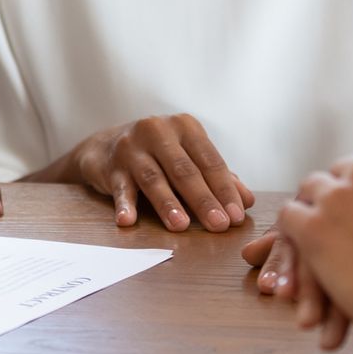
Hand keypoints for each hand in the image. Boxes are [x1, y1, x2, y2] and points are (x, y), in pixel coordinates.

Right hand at [66, 114, 252, 231]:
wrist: (106, 147)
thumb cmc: (158, 155)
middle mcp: (158, 130)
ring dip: (168, 203)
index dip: (224, 189)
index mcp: (185, 127)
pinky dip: (124, 204)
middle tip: (218, 224)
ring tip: (181, 226)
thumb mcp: (188, 159)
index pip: (210, 161)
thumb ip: (216, 178)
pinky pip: (120, 188)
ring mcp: (131, 147)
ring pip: (154, 178)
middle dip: (203, 199)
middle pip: (184, 170)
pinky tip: (128, 221)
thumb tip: (246, 201)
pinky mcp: (111, 165)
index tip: (236, 216)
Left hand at [242, 163, 352, 298]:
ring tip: (322, 235)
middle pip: (343, 171)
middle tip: (344, 223)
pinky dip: (294, 231)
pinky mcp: (312, 223)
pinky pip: (290, 215)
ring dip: (316, 208)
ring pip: (313, 188)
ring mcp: (337, 194)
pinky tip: (304, 247)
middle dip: (343, 194)